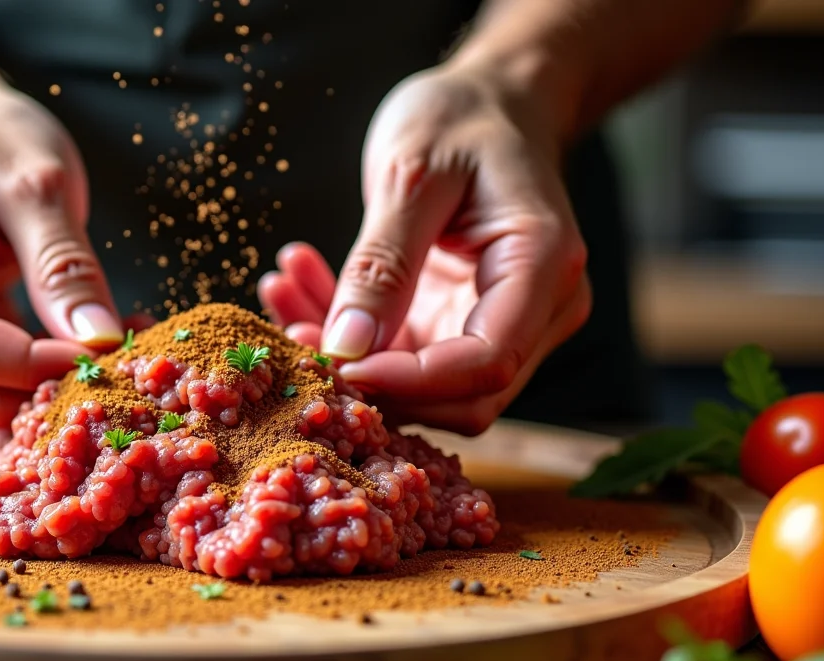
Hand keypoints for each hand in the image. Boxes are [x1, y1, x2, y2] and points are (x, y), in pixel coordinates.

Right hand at [0, 37, 124, 426]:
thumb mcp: (38, 178)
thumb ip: (65, 262)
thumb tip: (102, 341)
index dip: (37, 364)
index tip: (110, 353)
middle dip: (50, 380)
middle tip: (130, 351)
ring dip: (47, 381)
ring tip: (110, 336)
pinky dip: (35, 372)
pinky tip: (78, 339)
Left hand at [259, 63, 591, 434]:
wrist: (490, 101)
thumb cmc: (461, 119)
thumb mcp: (412, 174)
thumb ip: (383, 262)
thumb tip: (347, 347)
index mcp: (543, 265)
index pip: (488, 360)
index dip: (410, 381)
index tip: (334, 362)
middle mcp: (539, 309)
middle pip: (464, 395)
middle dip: (374, 381)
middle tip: (293, 337)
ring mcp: (501, 322)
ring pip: (424, 383)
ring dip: (347, 357)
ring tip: (281, 295)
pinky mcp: (459, 322)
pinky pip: (402, 354)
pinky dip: (347, 333)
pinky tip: (295, 286)